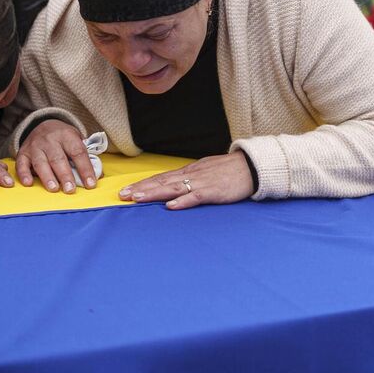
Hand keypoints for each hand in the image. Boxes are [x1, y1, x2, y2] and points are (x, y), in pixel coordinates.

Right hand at [17, 120, 95, 192]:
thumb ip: (85, 155)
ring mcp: (35, 146)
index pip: (78, 152)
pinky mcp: (23, 153)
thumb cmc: (64, 138)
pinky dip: (24, 174)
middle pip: (58, 158)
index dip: (85, 168)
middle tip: (70, 189)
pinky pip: (22, 163)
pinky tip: (28, 183)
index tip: (91, 184)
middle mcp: (50, 140)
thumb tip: (98, 175)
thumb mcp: (76, 139)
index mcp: (67, 135)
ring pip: (41, 162)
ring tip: (54, 189)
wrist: (42, 124)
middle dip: (65, 175)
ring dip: (47, 176)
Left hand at [118, 151, 256, 209]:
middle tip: (123, 196)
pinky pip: (196, 197)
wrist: (250, 167)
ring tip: (138, 199)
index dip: (143, 184)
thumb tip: (172, 189)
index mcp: (188, 172)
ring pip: (173, 188)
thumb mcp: (204, 172)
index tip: (127, 191)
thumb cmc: (227, 171)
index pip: (161, 178)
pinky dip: (183, 201)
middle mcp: (190, 175)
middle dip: (141, 189)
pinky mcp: (213, 191)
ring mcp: (201, 183)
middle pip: (162, 182)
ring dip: (154, 193)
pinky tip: (171, 206)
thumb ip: (188, 180)